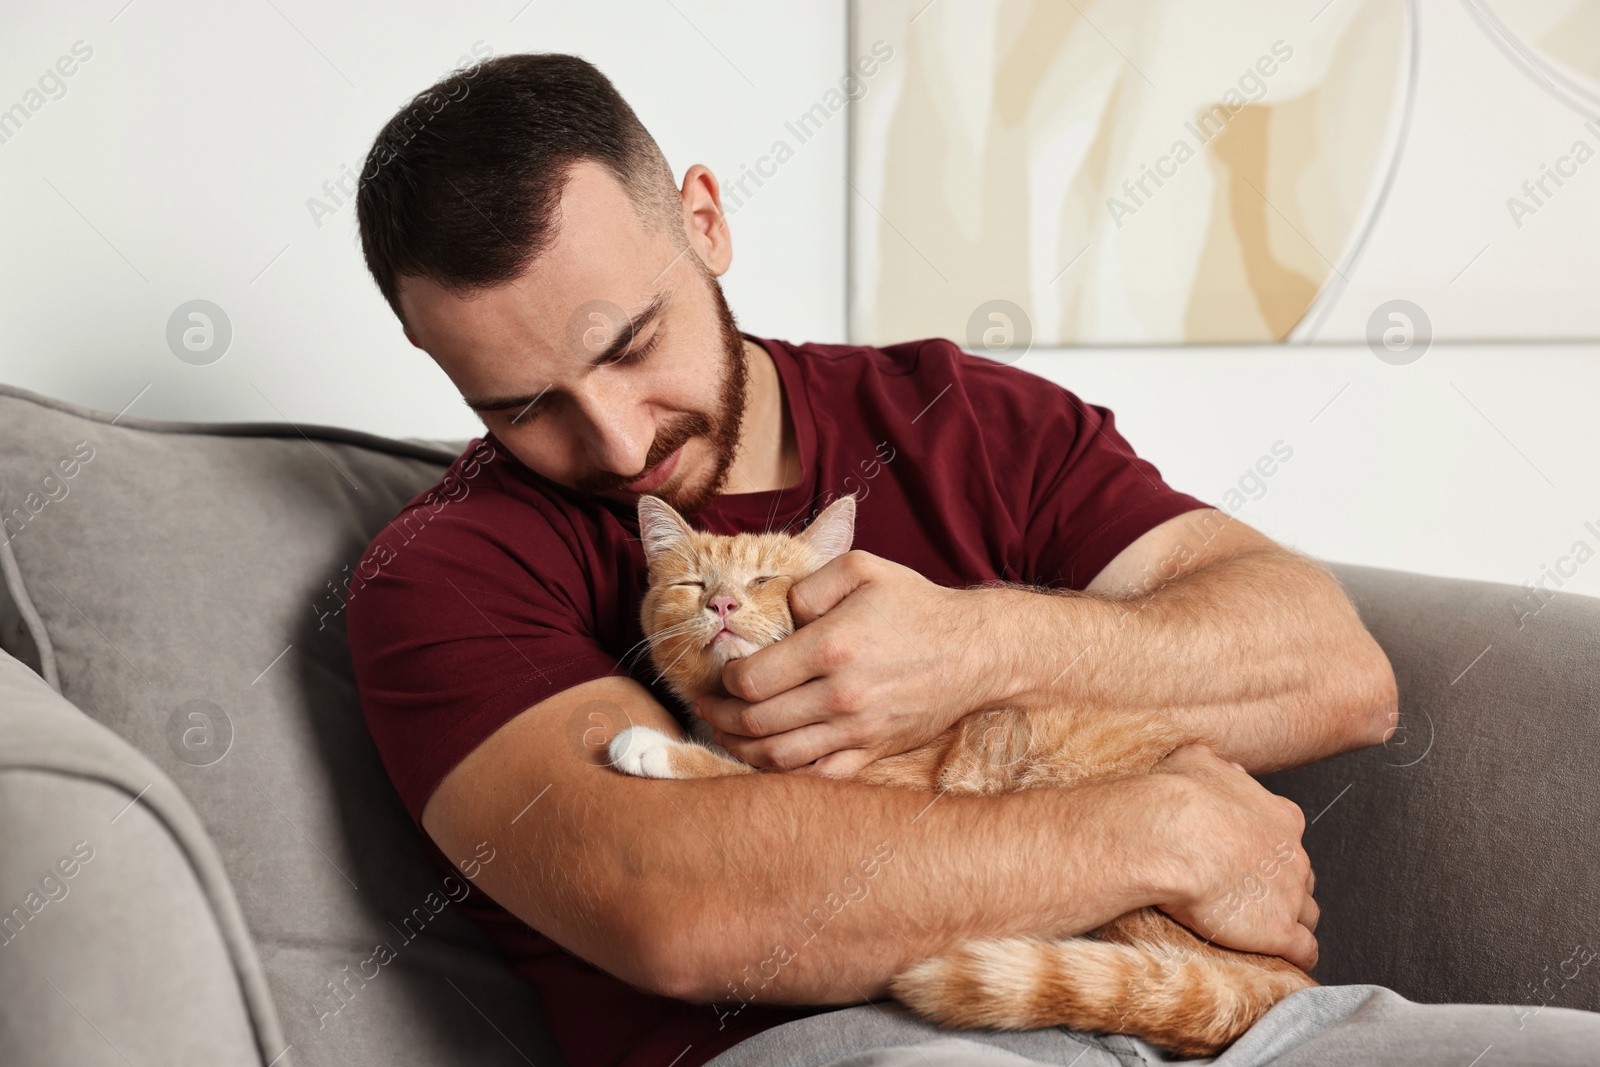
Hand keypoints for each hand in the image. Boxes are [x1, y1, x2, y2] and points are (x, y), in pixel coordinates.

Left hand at [694, 550, 995, 775]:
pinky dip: (783, 774)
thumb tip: (778, 615)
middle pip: (756, 723)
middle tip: (705, 707)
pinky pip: (817, 777)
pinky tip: (767, 758)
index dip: (724, 681)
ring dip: (740, 748)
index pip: (751, 681)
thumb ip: (807, 585)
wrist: (974, 651)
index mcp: (832, 648)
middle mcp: (842, 695)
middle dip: (719, 716)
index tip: (721, 673)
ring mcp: (858, 730)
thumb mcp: (861, 569)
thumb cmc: (915, 605)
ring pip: (778, 756)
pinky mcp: (873, 752)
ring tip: (725, 733)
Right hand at [1146, 744, 1319, 970]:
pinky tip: (1283, 959)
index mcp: (1281, 816)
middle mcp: (1293, 855)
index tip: (1247, 859)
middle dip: (1279, 886)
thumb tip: (1225, 768)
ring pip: (1308, 913)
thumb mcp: (1196, 762)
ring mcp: (1290, 894)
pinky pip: (1305, 951)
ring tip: (1263, 928)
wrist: (1169, 835)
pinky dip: (1297, 956)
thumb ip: (1219, 768)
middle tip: (1246, 893)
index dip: (1269, 852)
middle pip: (1300, 877)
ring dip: (1290, 920)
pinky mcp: (1280, 931)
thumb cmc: (1176, 798)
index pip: (1289, 839)